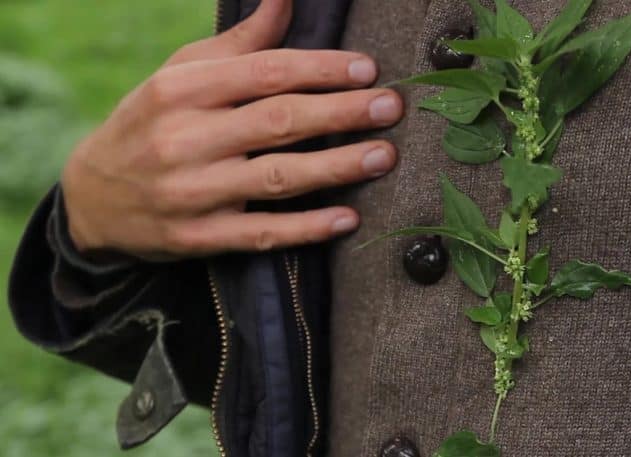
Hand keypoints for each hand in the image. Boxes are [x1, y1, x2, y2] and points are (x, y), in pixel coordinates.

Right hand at [62, 0, 402, 260]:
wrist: (93, 199)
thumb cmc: (150, 123)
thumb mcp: (181, 74)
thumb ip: (239, 43)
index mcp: (181, 90)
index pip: (264, 72)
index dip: (320, 69)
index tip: (367, 69)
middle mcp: (185, 139)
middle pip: (277, 121)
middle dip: (341, 112)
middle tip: (390, 107)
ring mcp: (192, 193)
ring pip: (276, 178)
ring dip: (336, 167)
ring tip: (383, 156)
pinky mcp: (198, 238)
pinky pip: (261, 233)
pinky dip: (306, 228)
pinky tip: (347, 219)